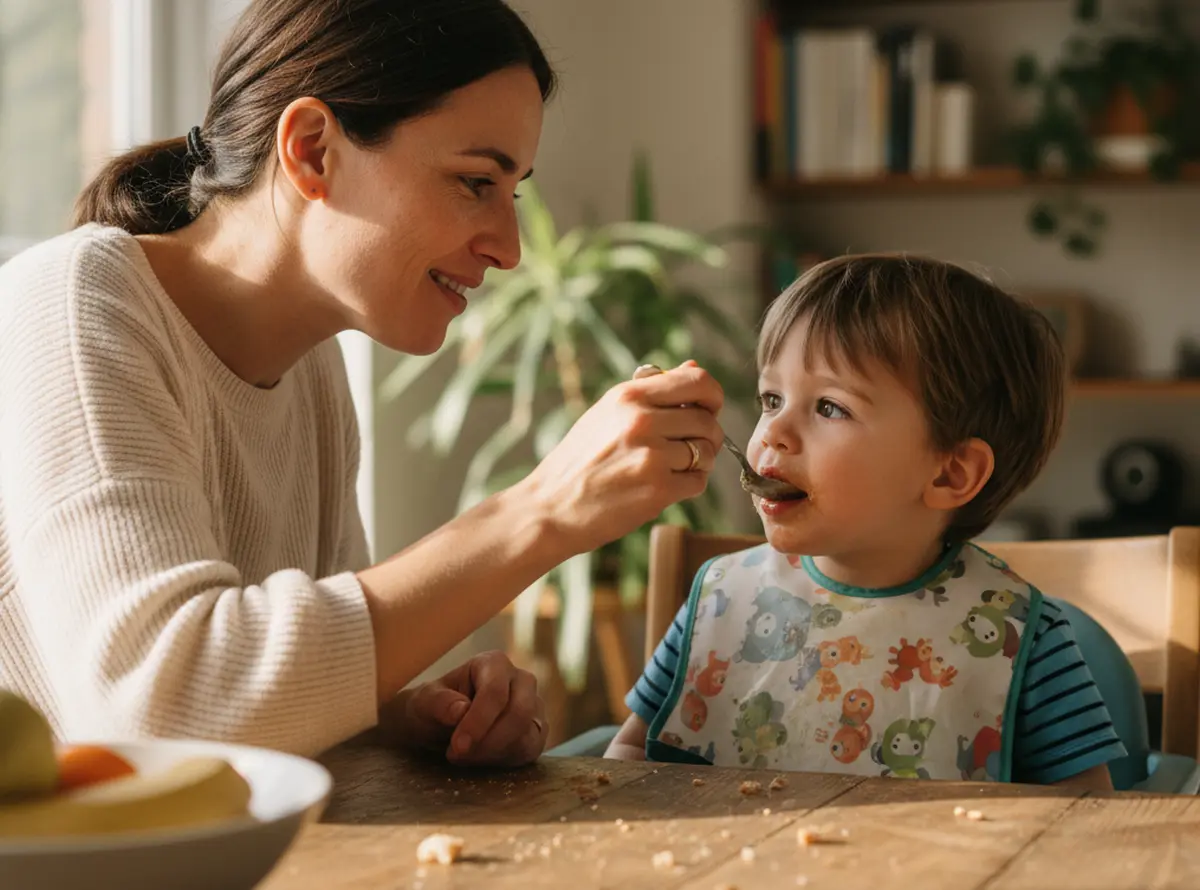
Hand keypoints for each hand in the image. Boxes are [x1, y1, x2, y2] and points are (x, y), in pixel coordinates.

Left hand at [379, 650, 547, 766]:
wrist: (442, 724)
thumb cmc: (435, 707)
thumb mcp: (425, 702)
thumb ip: (439, 703)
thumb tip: (460, 710)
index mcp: (494, 663)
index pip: (496, 692)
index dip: (478, 722)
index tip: (457, 747)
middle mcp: (521, 680)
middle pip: (520, 712)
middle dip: (489, 741)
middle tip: (459, 755)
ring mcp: (534, 705)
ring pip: (527, 734)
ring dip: (493, 753)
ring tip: (464, 756)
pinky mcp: (537, 731)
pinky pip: (530, 750)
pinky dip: (504, 760)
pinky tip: (481, 758)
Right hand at [523, 360, 724, 553]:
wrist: (549, 508)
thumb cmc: (577, 461)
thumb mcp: (607, 413)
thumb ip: (652, 392)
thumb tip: (695, 368)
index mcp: (628, 396)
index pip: (698, 383)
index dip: (713, 396)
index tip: (708, 409)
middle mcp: (642, 421)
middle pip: (707, 421)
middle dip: (708, 436)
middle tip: (690, 447)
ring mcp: (651, 456)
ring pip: (707, 452)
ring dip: (700, 462)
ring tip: (674, 468)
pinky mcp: (657, 491)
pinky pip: (698, 482)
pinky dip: (689, 485)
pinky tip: (665, 486)